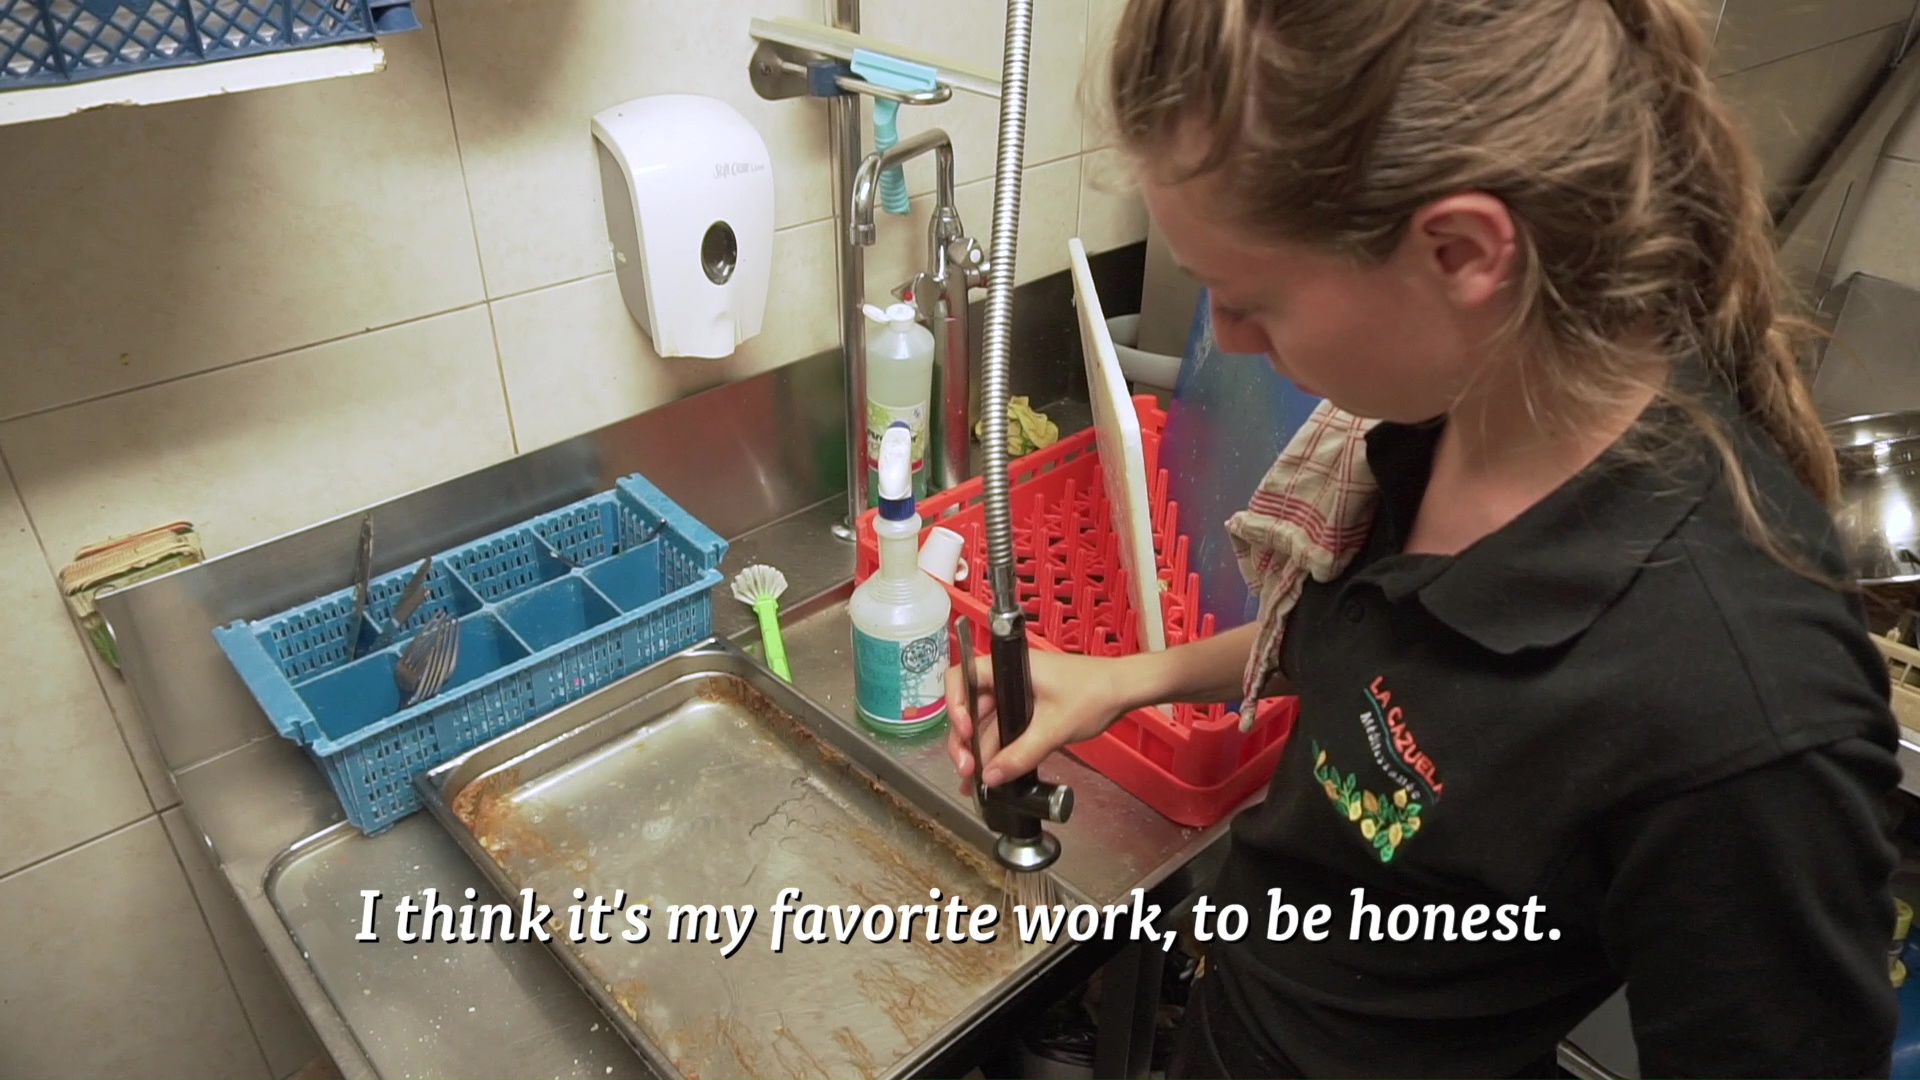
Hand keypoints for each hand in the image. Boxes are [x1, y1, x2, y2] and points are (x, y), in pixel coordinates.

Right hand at [945, 648, 1135, 796]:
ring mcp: (1017, 695)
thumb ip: (1021, 754)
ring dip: (979, 751)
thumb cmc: (1094, 693)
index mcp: (1009, 667)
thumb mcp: (1054, 728)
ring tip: (975, 781)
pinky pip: (1004, 731)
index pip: (962, 678)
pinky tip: (991, 775)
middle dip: (964, 740)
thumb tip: (991, 777)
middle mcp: (1008, 679)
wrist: (1126, 691)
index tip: (964, 731)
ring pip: (986, 724)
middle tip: (966, 769)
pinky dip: (997, 751)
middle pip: (970, 708)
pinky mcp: (1029, 711)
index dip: (955, 705)